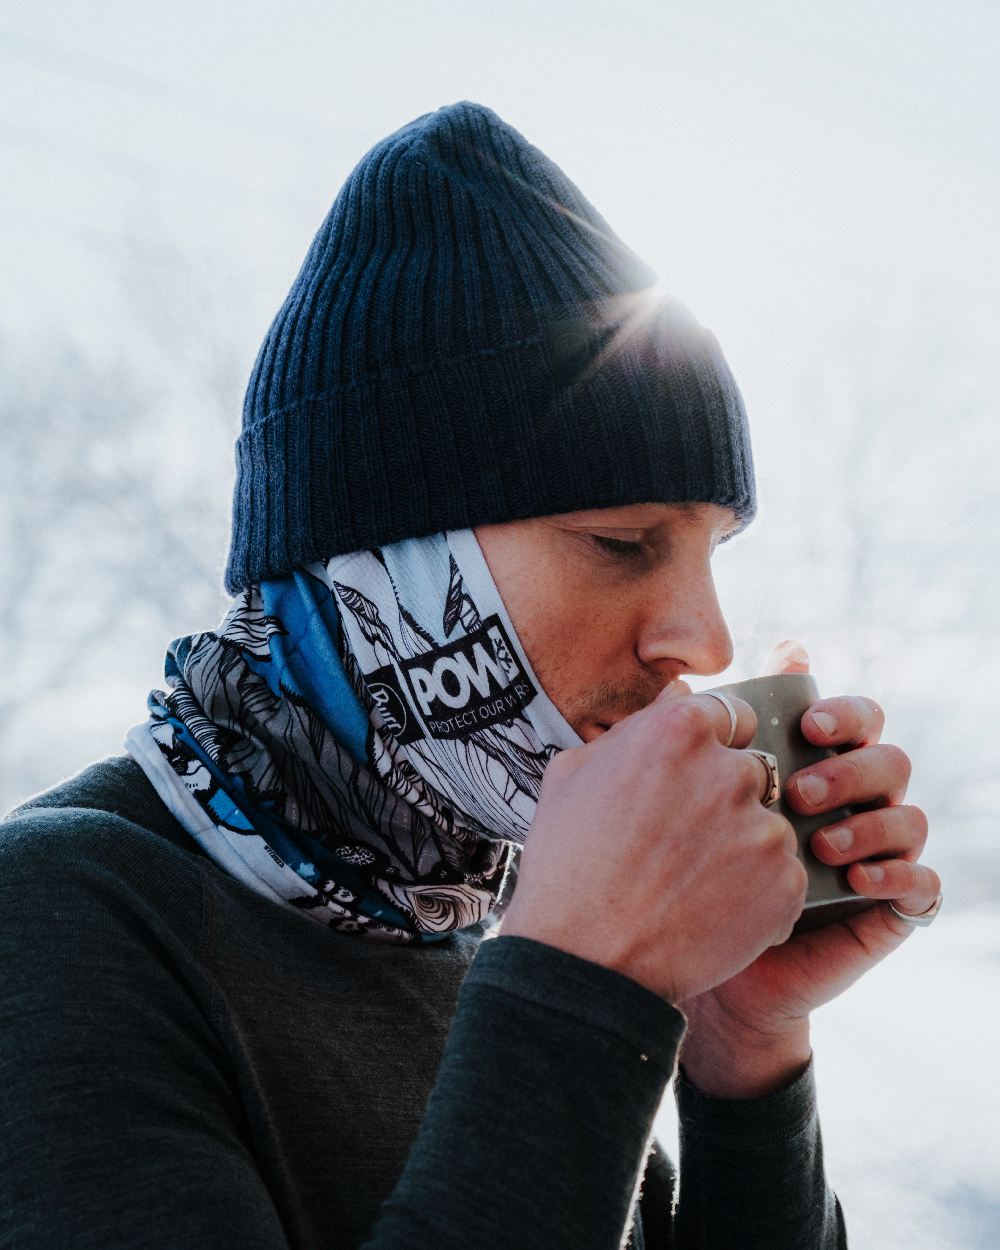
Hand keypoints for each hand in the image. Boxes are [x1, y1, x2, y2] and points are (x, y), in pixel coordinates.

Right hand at [501, 681, 807, 1003]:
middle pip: (751, 770)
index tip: (692, 779)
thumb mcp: (572, 771)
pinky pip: (782, 876)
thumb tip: (669, 700)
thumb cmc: (566, 864)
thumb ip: (631, 730)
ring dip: (741, 847)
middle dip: (724, 799)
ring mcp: (762, 829)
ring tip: (690, 884)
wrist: (583, 960)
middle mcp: (730, 771)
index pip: (730, 715)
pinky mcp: (785, 885)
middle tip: (681, 841)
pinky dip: (756, 894)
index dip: (711, 747)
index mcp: (679, 730)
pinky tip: (709, 912)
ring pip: (767, 824)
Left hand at [679, 640, 940, 1096]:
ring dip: (866, 824)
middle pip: (887, 758)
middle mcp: (856, 804)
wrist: (705, 967)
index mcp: (818, 767)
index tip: (803, 724)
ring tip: (816, 843)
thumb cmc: (695, 873)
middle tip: (797, 792)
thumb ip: (694, 748)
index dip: (840, 712)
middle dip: (847, 768)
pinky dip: (896, 875)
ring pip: (909, 816)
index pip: (853, 718)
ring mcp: (879, 854)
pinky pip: (924, 884)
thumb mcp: (692, 806)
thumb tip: (680, 690)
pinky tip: (855, 880)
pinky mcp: (892, 908)